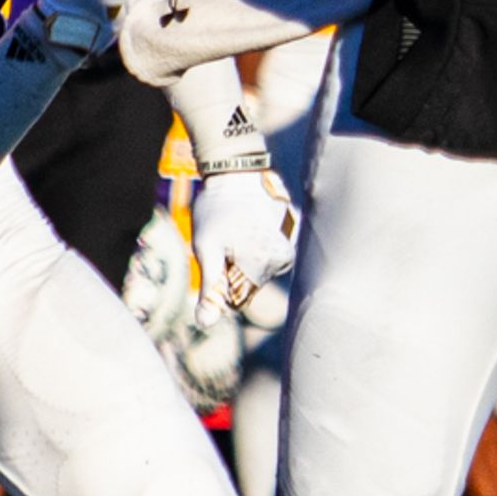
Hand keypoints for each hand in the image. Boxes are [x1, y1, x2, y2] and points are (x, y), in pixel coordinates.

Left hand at [188, 166, 298, 307]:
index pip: (237, 299)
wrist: (237, 172)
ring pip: (258, 272)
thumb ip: (211, 289)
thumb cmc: (216, 210)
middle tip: (226, 240)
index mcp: (264, 265)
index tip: (219, 252)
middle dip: (234, 270)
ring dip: (245, 259)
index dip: (220, 280)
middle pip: (250, 286)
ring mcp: (290, 249)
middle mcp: (284, 260)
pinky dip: (255, 248)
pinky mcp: (291, 239)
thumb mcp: (206, 249)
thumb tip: (206, 323)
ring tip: (238, 231)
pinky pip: (267, 258)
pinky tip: (249, 227)